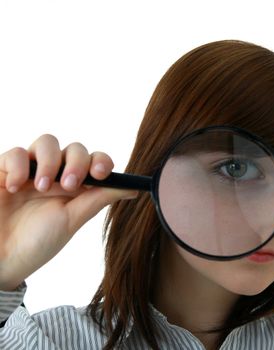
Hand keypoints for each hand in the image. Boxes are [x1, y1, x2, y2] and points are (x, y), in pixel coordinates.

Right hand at [0, 134, 136, 290]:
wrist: (0, 260)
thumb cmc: (37, 243)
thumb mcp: (72, 220)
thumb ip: (99, 199)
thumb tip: (133, 188)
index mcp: (75, 186)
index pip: (94, 161)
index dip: (101, 161)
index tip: (101, 174)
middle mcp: (55, 174)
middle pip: (74, 149)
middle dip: (77, 162)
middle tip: (70, 185)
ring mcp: (29, 171)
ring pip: (47, 142)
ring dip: (50, 162)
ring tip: (42, 187)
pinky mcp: (3, 170)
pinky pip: (16, 152)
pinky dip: (19, 166)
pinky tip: (15, 187)